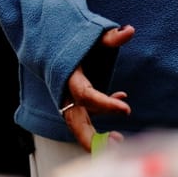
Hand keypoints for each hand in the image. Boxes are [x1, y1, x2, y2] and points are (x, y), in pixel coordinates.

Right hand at [60, 24, 135, 149]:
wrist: (48, 40)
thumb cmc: (71, 37)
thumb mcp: (89, 34)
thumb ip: (109, 36)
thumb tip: (129, 30)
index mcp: (69, 76)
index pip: (86, 95)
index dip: (105, 104)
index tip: (126, 110)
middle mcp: (65, 92)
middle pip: (75, 122)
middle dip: (91, 140)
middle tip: (114, 146)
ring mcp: (68, 100)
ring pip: (80, 124)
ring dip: (97, 137)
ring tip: (119, 142)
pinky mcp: (74, 101)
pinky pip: (88, 113)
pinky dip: (103, 113)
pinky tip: (123, 106)